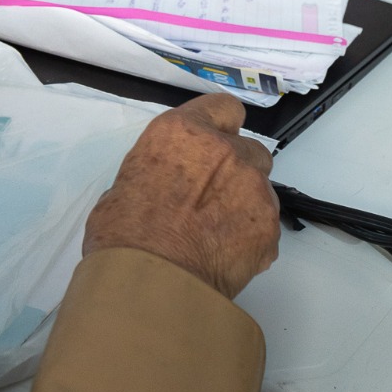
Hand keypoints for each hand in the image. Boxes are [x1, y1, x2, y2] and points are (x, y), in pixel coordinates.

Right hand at [83, 94, 278, 298]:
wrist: (152, 282)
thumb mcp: (124, 184)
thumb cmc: (123, 233)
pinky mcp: (269, 227)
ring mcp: (253, 188)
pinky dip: (251, 237)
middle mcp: (226, 151)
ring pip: (261, 188)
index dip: (220, 128)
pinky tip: (224, 256)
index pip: (224, 108)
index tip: (212, 147)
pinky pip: (265, 226)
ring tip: (218, 234)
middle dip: (237, 169)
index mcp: (183, 132)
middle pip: (250, 150)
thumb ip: (157, 172)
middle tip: (212, 198)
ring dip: (245, 203)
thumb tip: (162, 189)